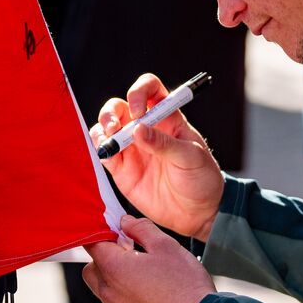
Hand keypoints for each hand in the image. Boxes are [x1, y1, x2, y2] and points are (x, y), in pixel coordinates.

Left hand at [83, 214, 214, 302]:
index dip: (104, 233)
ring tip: (144, 274)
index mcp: (114, 269)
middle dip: (104, 258)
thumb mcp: (165, 245)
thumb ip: (140, 228)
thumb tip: (124, 223)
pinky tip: (151, 295)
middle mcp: (109, 293)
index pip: (93, 244)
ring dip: (115, 278)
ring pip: (104, 290)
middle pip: (91, 269)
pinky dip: (126, 297)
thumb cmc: (184, 284)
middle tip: (130, 252)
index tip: (120, 230)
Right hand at [91, 73, 223, 239]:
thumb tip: (138, 130)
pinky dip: (101, 149)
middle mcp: (146, 128)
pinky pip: (105, 152)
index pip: (149, 89)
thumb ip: (164, 143)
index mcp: (167, 117)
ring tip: (111, 141)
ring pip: (107, 127)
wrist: (198, 213)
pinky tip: (108, 154)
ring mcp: (132, 148)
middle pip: (120, 106)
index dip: (139, 92)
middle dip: (111, 112)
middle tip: (115, 127)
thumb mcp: (190, 157)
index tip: (138, 110)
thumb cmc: (201, 178)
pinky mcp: (123, 169)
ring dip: (102, 129)